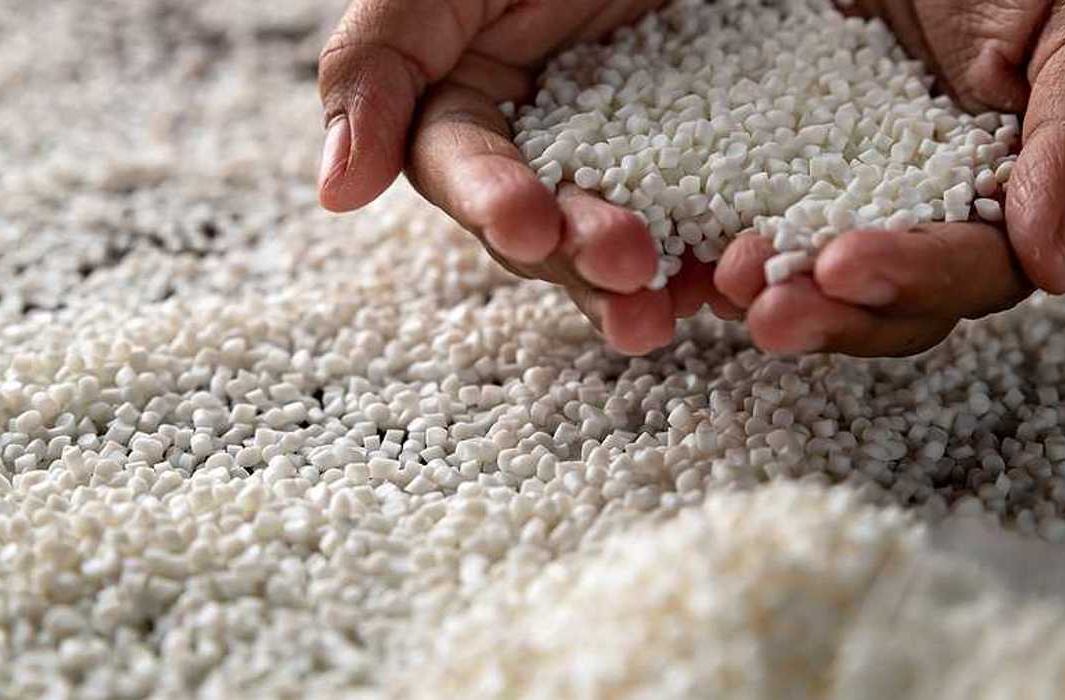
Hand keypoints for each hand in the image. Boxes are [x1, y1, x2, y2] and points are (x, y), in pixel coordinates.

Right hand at [316, 0, 739, 355]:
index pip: (463, 169)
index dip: (492, 202)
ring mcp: (622, 160)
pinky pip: (703, 220)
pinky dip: (713, 256)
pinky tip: (729, 281)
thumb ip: (377, 63)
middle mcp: (539, 148)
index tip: (526, 225)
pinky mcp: (699, 162)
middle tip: (626, 267)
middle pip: (546, 227)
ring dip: (642, 285)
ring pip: (622, 241)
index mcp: (467, 107)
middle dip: (579, 255)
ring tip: (670, 311)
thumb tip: (335, 191)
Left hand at [717, 0, 1064, 356]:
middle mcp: (933, 206)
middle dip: (830, 313)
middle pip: (889, 300)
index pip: (974, 268)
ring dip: (773, 290)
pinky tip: (698, 249)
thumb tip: (1055, 266)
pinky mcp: (794, 162)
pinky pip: (759, 215)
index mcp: (1012, 189)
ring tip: (726, 281)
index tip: (845, 267)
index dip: (912, 279)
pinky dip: (729, 241)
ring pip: (818, 275)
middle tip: (768, 311)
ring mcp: (858, 188)